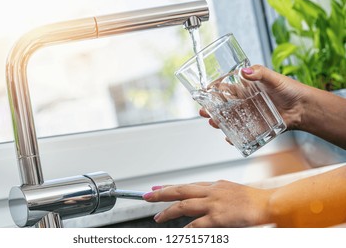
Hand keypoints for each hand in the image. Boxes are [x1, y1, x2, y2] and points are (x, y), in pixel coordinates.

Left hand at [143, 180, 274, 227]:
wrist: (269, 203)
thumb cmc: (254, 200)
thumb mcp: (231, 192)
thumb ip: (216, 194)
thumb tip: (204, 199)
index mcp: (215, 185)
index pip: (187, 185)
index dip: (171, 187)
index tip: (158, 187)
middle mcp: (211, 192)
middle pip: (180, 190)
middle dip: (162, 193)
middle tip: (147, 196)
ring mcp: (213, 204)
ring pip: (184, 205)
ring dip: (168, 211)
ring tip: (157, 216)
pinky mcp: (218, 217)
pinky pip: (197, 225)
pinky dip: (187, 229)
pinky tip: (180, 232)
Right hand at [200, 64, 307, 131]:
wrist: (304, 108)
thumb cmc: (289, 89)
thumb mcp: (274, 78)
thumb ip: (260, 73)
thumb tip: (244, 72)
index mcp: (245, 88)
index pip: (224, 88)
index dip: (213, 90)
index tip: (204, 92)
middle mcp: (244, 102)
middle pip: (222, 106)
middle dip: (210, 109)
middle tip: (203, 111)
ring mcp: (248, 115)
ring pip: (229, 120)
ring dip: (219, 122)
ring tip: (213, 123)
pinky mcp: (255, 127)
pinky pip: (242, 133)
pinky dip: (234, 137)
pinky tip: (229, 138)